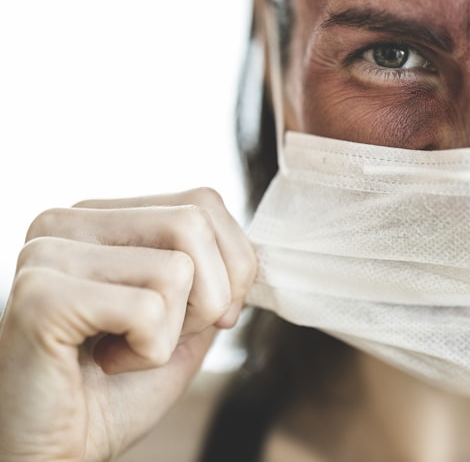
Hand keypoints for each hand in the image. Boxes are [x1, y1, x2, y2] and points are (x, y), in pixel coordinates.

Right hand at [0, 188, 256, 461]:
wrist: (54, 454)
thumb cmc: (114, 391)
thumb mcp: (185, 320)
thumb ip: (216, 273)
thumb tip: (258, 251)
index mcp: (98, 216)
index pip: (204, 202)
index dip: (231, 265)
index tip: (204, 316)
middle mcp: (65, 222)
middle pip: (194, 222)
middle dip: (208, 297)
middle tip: (158, 337)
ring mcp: (47, 254)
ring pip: (177, 268)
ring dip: (171, 332)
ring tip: (121, 350)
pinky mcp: (41, 296)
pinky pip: (148, 310)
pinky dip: (146, 354)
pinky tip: (102, 364)